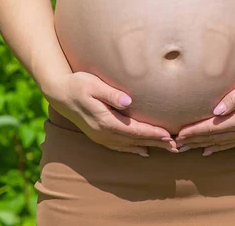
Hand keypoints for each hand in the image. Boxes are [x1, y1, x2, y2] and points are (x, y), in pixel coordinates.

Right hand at [43, 71, 178, 156]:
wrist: (58, 92)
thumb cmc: (77, 83)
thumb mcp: (93, 84)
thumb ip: (111, 93)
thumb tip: (128, 101)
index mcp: (104, 121)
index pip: (134, 130)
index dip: (153, 134)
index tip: (169, 135)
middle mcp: (103, 132)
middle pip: (135, 141)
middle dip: (156, 143)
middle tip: (176, 146)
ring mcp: (100, 136)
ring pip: (128, 145)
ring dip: (148, 146)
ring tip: (166, 148)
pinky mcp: (98, 135)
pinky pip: (119, 146)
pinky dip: (133, 149)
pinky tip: (143, 151)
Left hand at [175, 68, 234, 155]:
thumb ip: (233, 98)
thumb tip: (216, 111)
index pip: (211, 127)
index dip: (193, 131)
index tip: (178, 134)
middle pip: (212, 138)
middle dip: (192, 141)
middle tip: (174, 144)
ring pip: (218, 143)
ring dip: (201, 146)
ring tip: (184, 148)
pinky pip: (229, 145)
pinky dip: (216, 149)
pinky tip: (207, 151)